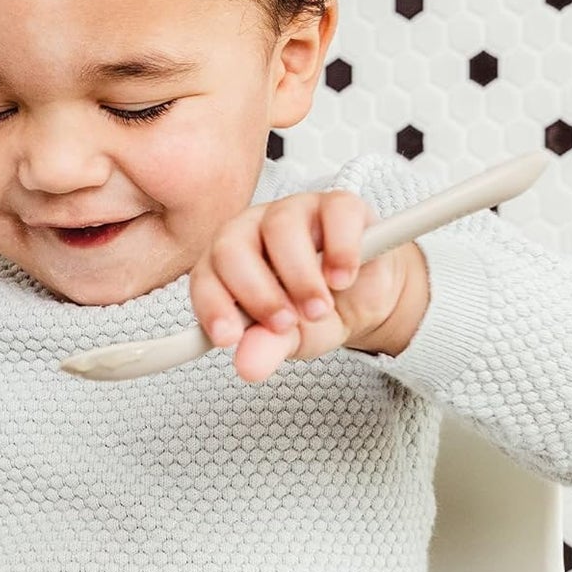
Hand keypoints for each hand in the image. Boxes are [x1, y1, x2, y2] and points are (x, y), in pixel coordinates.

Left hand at [189, 190, 429, 382]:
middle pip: (233, 246)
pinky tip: (343, 279)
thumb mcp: (290, 339)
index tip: (229, 338)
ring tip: (319, 309)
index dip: (212, 306)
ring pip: (281, 226)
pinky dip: (340, 248)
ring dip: (299, 275)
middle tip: (285, 324)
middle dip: (257, 293)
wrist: (366, 298)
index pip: (206, 277)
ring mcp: (295, 211)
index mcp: (229, 262)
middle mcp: (253, 229)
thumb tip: (248, 367)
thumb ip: (267, 347)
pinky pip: (334, 212)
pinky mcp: (338, 205)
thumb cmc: (315, 312)